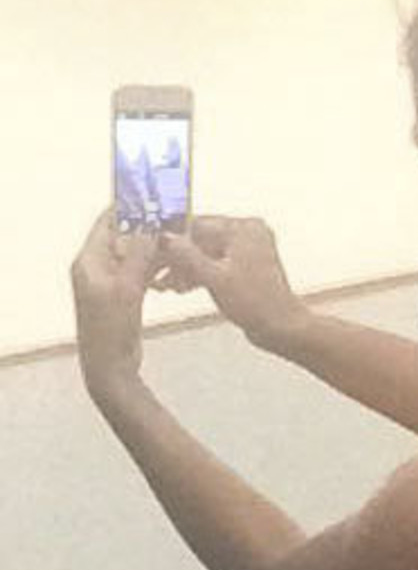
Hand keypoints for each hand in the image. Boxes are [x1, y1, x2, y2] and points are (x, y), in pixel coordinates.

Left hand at [71, 210, 162, 397]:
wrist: (109, 369)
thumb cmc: (111, 332)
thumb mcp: (128, 288)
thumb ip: (139, 254)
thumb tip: (150, 225)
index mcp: (89, 260)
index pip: (108, 221)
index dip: (131, 207)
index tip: (155, 200)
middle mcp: (95, 267)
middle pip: (123, 236)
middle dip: (148, 229)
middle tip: (174, 225)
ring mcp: (107, 283)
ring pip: (132, 255)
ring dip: (153, 250)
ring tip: (176, 248)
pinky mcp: (119, 297)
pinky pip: (137, 273)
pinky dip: (152, 268)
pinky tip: (168, 273)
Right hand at [154, 216, 306, 349]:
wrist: (282, 329)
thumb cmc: (258, 305)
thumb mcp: (215, 278)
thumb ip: (187, 256)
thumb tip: (165, 238)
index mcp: (243, 228)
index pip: (197, 226)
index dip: (173, 242)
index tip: (155, 255)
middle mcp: (248, 234)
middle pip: (202, 240)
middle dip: (179, 259)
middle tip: (158, 274)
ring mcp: (248, 251)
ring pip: (208, 254)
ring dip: (187, 269)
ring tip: (168, 285)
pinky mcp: (247, 269)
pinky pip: (218, 265)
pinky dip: (202, 275)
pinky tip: (184, 287)